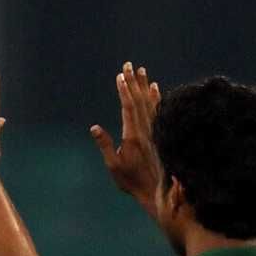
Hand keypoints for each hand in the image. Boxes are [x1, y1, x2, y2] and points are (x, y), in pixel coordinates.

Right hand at [91, 62, 161, 209]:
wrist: (158, 191)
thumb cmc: (132, 181)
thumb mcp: (114, 166)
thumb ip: (105, 145)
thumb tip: (94, 128)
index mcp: (133, 135)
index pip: (128, 107)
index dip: (124, 90)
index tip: (120, 75)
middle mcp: (146, 129)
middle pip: (139, 100)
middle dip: (133, 81)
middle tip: (129, 64)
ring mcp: (155, 130)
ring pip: (150, 102)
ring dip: (144, 85)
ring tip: (141, 71)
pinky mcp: (161, 133)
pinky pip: (159, 110)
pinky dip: (157, 97)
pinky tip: (155, 87)